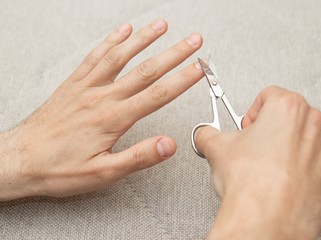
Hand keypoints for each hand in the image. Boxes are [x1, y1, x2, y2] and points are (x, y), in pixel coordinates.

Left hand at [0, 19, 203, 200]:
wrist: (19, 160)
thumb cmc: (58, 169)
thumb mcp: (103, 173)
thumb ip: (138, 157)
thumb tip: (168, 145)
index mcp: (112, 118)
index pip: (156, 94)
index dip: (182, 80)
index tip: (199, 68)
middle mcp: (101, 97)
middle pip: (145, 70)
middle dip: (173, 53)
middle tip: (192, 41)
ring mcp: (86, 87)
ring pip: (120, 56)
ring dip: (143, 39)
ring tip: (162, 26)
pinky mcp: (73, 84)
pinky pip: (94, 56)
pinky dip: (110, 41)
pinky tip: (122, 31)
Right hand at [195, 86, 320, 238]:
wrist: (267, 222)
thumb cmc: (251, 184)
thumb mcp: (217, 148)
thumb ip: (207, 133)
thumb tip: (205, 135)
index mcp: (287, 108)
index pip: (269, 96)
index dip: (253, 112)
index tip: (247, 125)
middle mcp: (313, 125)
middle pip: (289, 116)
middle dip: (270, 129)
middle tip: (254, 147)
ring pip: (304, 139)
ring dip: (287, 148)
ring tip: (266, 167)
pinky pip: (316, 162)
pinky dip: (301, 168)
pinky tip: (282, 180)